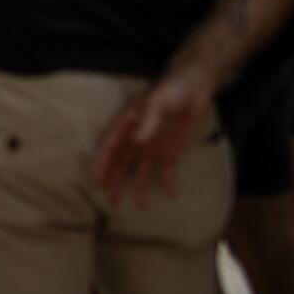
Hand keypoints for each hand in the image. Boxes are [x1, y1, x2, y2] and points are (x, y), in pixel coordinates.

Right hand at [92, 68, 215, 208]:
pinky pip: (167, 170)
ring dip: (138, 187)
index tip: (97, 181)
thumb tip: (137, 140)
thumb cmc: (173, 89)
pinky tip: (170, 195)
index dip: (102, 163)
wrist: (196, 87)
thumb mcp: (159, 100)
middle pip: (121, 162)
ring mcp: (153, 145)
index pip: (109, 145)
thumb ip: (148, 119)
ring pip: (140, 170)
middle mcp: (137, 137)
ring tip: (139, 206)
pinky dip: (168, 183)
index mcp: (128, 123)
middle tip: (111, 201)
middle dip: (115, 181)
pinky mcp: (171, 150)